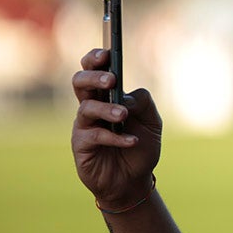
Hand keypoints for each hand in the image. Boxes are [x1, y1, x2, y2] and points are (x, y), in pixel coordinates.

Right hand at [71, 48, 162, 209]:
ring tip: (124, 115)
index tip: (106, 52)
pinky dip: (115, 137)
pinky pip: (94, 136)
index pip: (94, 69)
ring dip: (107, 109)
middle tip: (110, 81)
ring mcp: (84, 126)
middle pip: (80, 83)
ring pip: (86, 108)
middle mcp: (92, 107)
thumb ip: (144, 103)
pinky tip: (131, 140)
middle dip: (93, 77)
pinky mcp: (81, 146)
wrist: (134, 180)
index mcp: (107, 95)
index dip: (95, 58)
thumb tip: (126, 98)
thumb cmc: (141, 146)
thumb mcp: (153, 122)